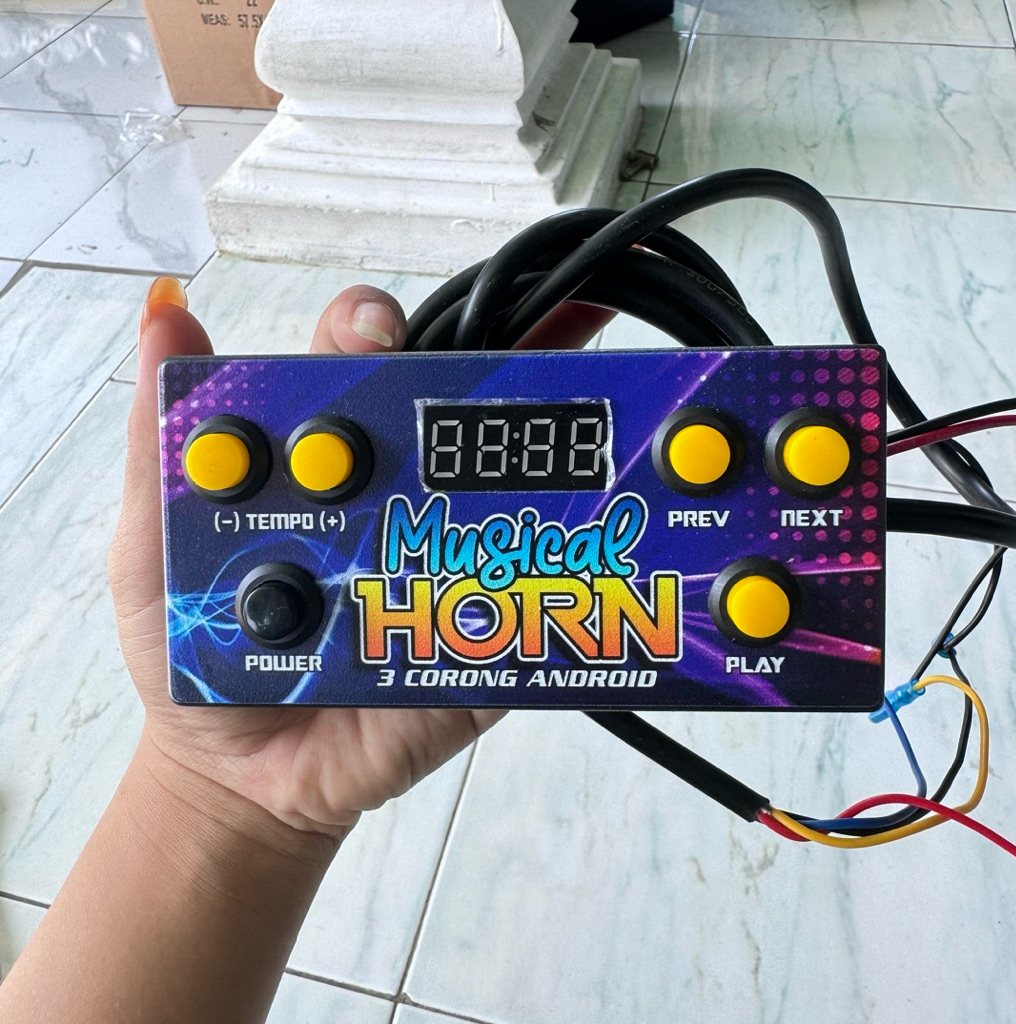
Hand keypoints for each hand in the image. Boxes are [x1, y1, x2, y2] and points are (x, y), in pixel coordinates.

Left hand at [109, 278, 613, 839]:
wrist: (247, 779)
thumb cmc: (195, 653)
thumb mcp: (154, 547)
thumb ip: (163, 446)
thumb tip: (164, 313)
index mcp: (323, 470)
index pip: (355, 374)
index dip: (371, 334)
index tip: (375, 334)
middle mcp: (395, 501)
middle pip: (452, 418)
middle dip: (506, 366)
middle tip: (551, 333)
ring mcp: (445, 567)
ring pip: (504, 499)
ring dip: (554, 457)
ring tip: (596, 423)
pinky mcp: (477, 638)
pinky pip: (524, 604)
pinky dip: (563, 575)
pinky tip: (598, 544)